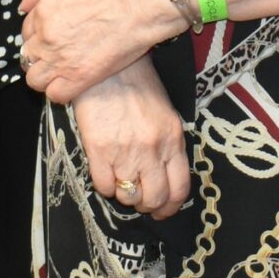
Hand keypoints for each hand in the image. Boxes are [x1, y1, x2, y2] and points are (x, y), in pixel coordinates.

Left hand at [22, 0, 184, 103]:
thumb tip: (24, 7)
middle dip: (40, 55)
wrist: (143, 1)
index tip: (53, 35)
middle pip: (28, 57)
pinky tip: (72, 81)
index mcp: (43, 13)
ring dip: (45, 75)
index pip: (26, 32)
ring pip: (36, 80)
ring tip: (62, 69)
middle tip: (59, 52)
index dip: (39, 34)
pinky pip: (56, 95)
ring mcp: (63, 60)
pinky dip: (60, 91)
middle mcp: (48, 38)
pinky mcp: (81, 78)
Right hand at [68, 60, 189, 218]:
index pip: (180, 188)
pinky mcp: (99, 151)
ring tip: (120, 180)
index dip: (171, 207)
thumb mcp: (165, 113)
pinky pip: (104, 186)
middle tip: (140, 199)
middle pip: (154, 198)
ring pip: (128, 196)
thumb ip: (168, 144)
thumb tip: (163, 173)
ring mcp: (126, 152)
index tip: (163, 211)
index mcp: (173, 140)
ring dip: (125, 194)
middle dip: (147, 204)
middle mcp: (152, 150)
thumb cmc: (136, 84)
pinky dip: (105, 186)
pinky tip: (105, 172)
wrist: (107, 66)